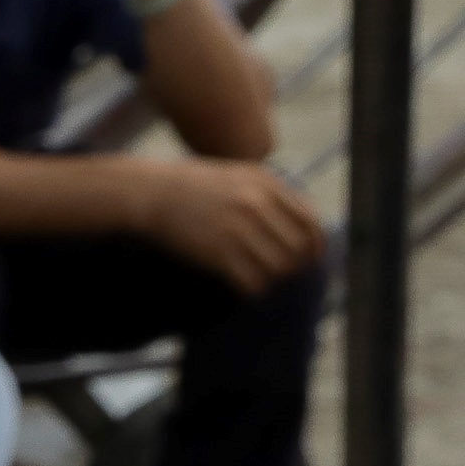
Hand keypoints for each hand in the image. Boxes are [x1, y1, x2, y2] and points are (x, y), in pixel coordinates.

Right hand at [133, 155, 325, 295]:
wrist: (149, 192)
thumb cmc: (194, 186)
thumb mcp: (239, 175)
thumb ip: (273, 194)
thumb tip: (305, 226)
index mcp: (266, 184)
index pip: (310, 223)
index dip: (315, 247)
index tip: (309, 260)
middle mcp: (255, 204)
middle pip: (297, 249)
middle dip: (295, 266)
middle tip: (282, 273)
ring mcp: (237, 229)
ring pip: (278, 268)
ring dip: (273, 280)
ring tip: (261, 279)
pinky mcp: (217, 252)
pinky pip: (252, 282)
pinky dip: (253, 290)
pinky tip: (244, 287)